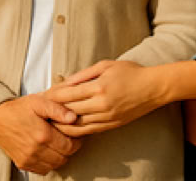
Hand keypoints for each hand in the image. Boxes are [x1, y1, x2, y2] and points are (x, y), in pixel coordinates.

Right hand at [0, 95, 80, 173]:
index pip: (70, 146)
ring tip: (58, 144)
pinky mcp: (22, 164)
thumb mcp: (38, 102)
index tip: (76, 134)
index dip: (77, 141)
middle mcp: (36, 150)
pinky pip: (42, 170)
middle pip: (64, 158)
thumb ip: (57, 109)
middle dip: (69, 149)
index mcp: (42, 135)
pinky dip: (48, 163)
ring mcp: (28, 159)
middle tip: (68, 138)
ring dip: (60, 156)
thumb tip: (73, 118)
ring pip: (54, 165)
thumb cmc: (19, 109)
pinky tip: (47, 151)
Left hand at [46, 60, 162, 136]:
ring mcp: (107, 117)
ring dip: (62, 124)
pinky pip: (89, 131)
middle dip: (54, 110)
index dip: (53, 95)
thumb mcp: (106, 65)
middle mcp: (102, 104)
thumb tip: (65, 83)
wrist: (153, 88)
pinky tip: (67, 127)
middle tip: (42, 109)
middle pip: (70, 111)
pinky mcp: (112, 125)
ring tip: (50, 120)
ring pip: (78, 125)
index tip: (43, 95)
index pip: (69, 94)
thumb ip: (84, 74)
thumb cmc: (131, 72)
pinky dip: (76, 130)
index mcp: (99, 87)